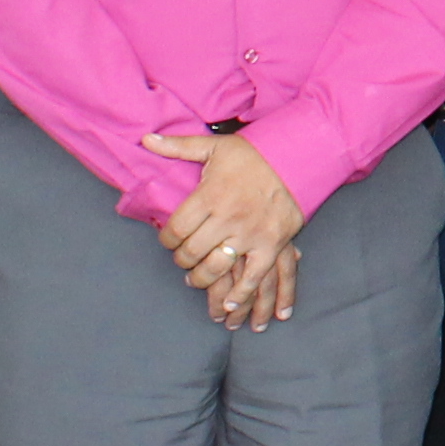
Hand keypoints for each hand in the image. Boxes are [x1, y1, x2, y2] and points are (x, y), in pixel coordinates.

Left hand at [145, 132, 305, 328]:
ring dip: (203, 280)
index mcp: (209, 195)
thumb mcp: (214, 146)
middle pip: (192, 252)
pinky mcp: (272, 244)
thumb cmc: (253, 153)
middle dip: (182, 261)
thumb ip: (177, 146)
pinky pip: (253, 277)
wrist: (298, 157)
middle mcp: (227, 217)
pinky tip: (229, 305)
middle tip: (183, 261)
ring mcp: (251, 234)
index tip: (168, 240)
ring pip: (216, 268)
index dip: (166, 239)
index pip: (176, 229)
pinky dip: (241, 294)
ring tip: (197, 280)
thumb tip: (146, 139)